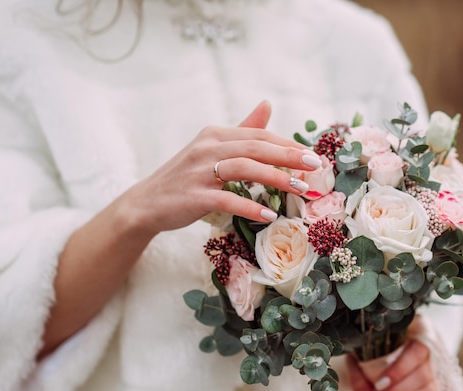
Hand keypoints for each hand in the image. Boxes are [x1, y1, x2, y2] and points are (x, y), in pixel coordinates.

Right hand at [121, 100, 321, 234]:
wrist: (146, 203)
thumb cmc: (185, 177)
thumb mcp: (212, 149)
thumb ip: (242, 130)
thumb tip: (268, 104)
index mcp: (215, 135)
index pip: (258, 135)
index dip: (287, 144)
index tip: (312, 155)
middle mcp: (207, 148)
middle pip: (255, 147)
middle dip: (288, 156)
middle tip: (315, 166)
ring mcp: (199, 171)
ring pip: (244, 168)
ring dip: (276, 178)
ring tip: (300, 189)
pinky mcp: (194, 196)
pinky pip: (227, 199)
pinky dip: (249, 206)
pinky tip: (268, 214)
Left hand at [347, 341, 450, 390]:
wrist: (400, 343)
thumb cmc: (380, 346)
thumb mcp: (365, 352)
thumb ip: (361, 376)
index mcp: (421, 331)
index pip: (416, 353)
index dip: (399, 371)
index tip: (378, 385)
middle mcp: (437, 350)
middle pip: (423, 376)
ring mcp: (444, 371)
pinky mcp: (446, 389)